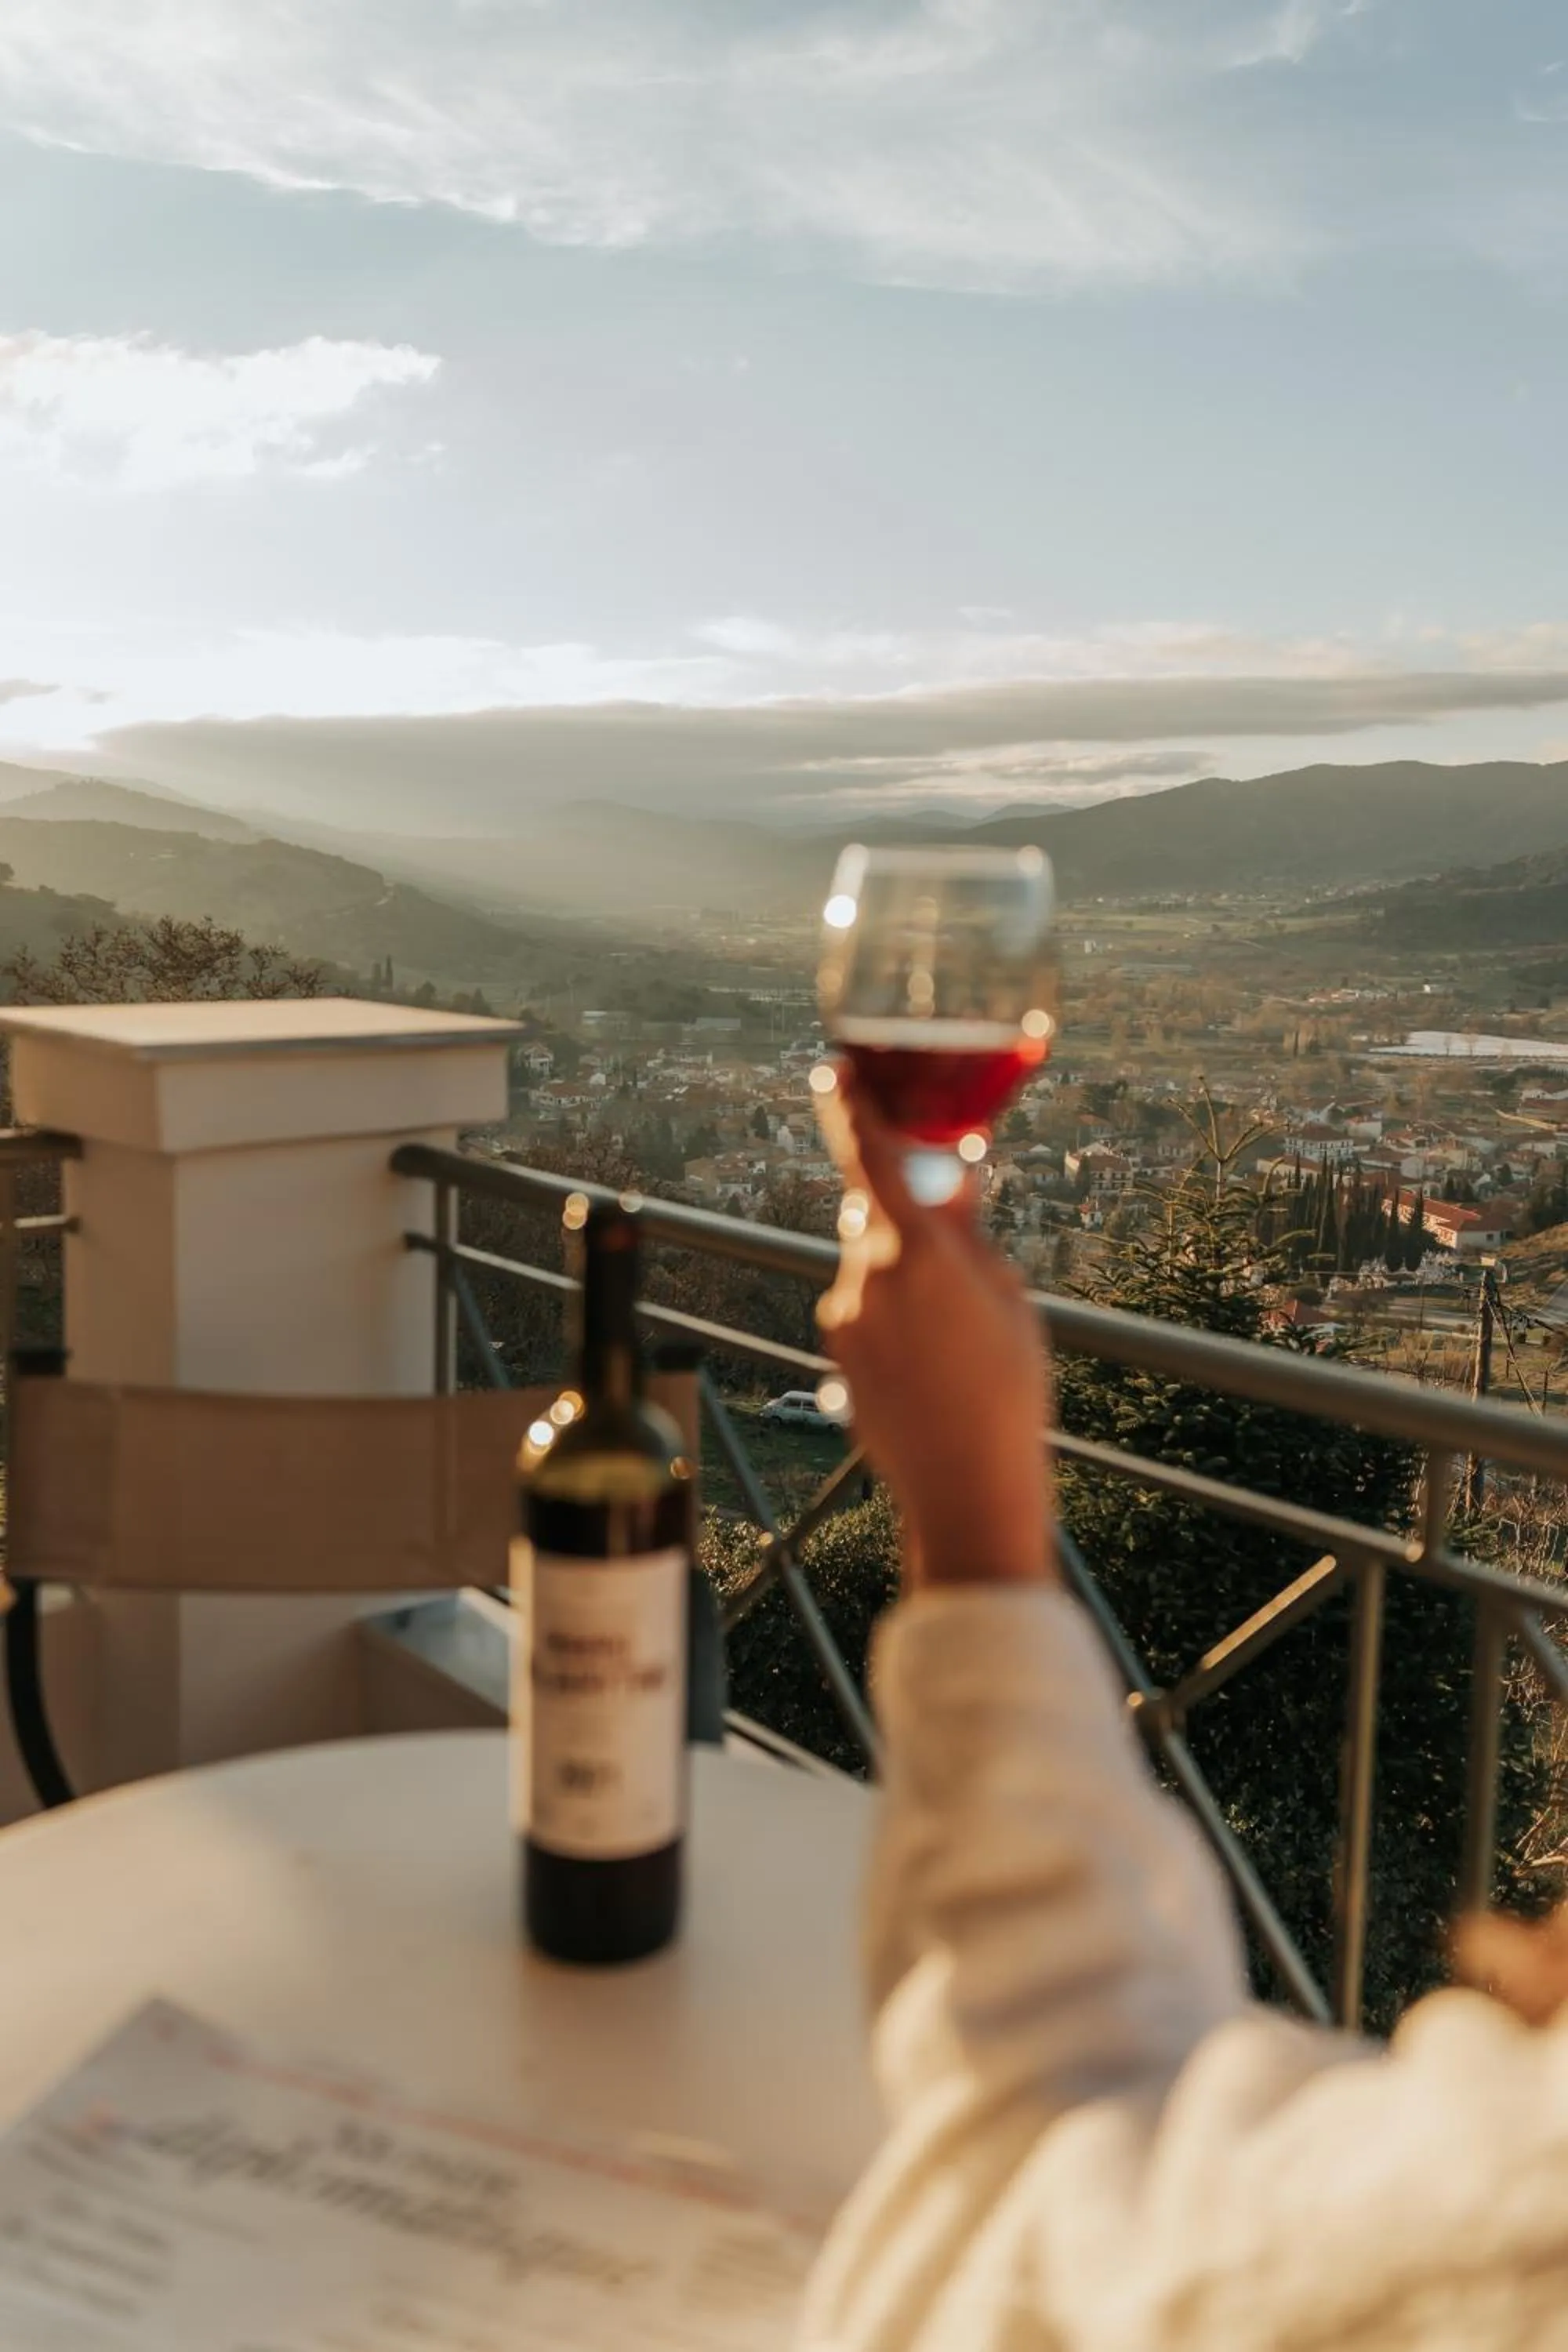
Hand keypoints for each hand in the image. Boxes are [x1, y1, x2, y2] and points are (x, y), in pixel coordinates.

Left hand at [815, 1067, 1056, 1588]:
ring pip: (870, 1263)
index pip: (872, 1156)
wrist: (968, 1492)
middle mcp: (866, 1277)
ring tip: (956, 1336)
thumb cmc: (1007, 1392)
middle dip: (908, 1216)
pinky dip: (893, 1313)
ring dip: (905, 1273)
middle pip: (875, 1213)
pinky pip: (863, 1306)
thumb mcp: (1009, 1298)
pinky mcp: (835, 1352)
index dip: (851, 1106)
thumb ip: (970, 1231)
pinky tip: (933, 1361)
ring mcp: (843, 1318)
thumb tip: (954, 1178)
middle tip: (953, 1255)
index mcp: (917, 1252)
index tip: (833, 1068)